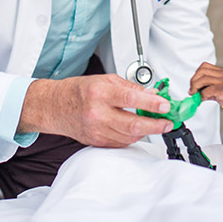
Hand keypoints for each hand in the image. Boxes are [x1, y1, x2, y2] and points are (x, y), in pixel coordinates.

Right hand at [19, 74, 173, 146]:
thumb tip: (153, 94)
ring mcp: (96, 130)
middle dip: (156, 125)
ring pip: (129, 136)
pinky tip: (139, 130)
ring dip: (147, 131)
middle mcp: (97, 113)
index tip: (166, 106)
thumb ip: (131, 87)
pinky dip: (134, 136)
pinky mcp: (96, 141)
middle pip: (133, 124)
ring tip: (157, 124)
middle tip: (168, 122)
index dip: (152, 104)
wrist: (54, 106)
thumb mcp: (106, 79)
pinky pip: (121, 142)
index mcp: (100, 93)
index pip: (131, 99)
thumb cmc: (78, 91)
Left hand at [189, 62, 222, 113]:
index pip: (203, 67)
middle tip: (192, 91)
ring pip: (203, 79)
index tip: (194, 84)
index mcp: (221, 72)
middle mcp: (221, 75)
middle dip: (193, 81)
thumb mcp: (222, 89)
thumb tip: (198, 94)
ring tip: (196, 95)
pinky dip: (203, 95)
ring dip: (195, 88)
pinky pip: (210, 89)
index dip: (196, 75)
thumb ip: (210, 90)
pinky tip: (204, 99)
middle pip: (201, 71)